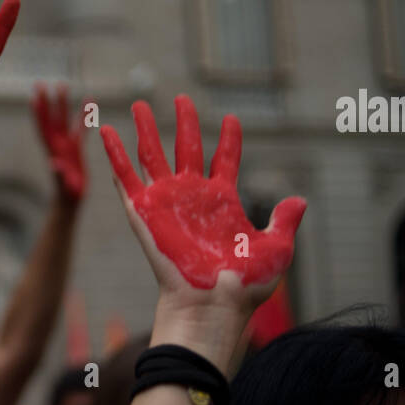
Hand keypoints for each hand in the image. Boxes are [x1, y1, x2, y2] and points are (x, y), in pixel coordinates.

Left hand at [32, 83, 86, 202]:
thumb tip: (53, 163)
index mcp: (53, 150)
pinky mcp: (76, 147)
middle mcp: (58, 144)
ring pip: (64, 119)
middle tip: (42, 83)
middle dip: (48, 102)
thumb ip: (59, 174)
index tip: (34, 96)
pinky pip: (80, 127)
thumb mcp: (64, 185)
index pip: (44, 127)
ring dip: (63, 103)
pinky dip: (84, 115)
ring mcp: (66, 144)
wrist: (71, 199)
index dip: (39, 112)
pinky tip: (90, 100)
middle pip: (52, 118)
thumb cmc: (68, 194)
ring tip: (63, 85)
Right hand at [101, 96, 305, 317]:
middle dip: (185, 124)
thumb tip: (299, 200)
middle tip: (182, 99)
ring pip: (153, 156)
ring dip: (146, 130)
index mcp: (223, 203)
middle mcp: (192, 198)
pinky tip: (106, 131)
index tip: (231, 119)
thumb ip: (285, 220)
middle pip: (187, 149)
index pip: (225, 161)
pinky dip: (114, 154)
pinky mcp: (143, 212)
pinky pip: (125, 178)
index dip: (229, 140)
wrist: (213, 304)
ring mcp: (166, 203)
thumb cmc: (245, 285)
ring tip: (138, 104)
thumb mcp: (277, 248)